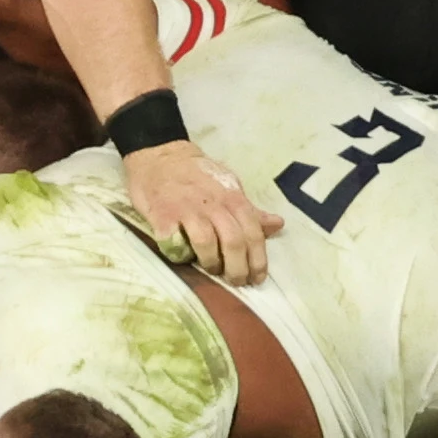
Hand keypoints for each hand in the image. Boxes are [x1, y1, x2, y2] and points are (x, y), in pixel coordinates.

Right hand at [120, 138, 280, 284]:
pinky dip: (180, 254)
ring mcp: (186, 210)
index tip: (258, 278)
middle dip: (238, 269)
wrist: (160, 155)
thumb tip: (277, 224)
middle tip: (236, 282)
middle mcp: (213, 205)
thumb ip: (250, 209)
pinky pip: (174, 243)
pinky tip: (183, 257)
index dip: (258, 260)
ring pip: (206, 244)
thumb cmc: (197, 174)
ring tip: (211, 269)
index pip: (253, 233)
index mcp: (233, 198)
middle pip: (233, 243)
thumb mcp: (229, 186)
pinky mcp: (162, 216)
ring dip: (211, 263)